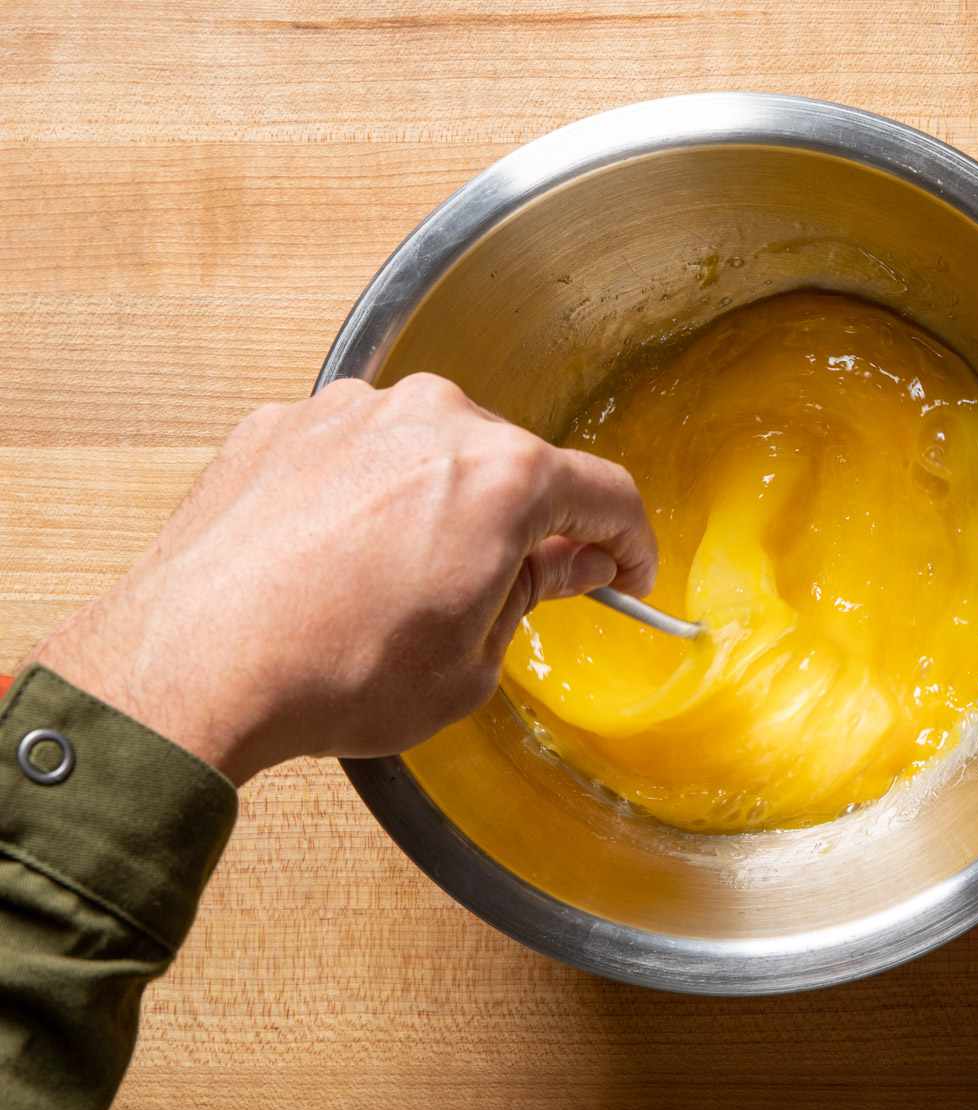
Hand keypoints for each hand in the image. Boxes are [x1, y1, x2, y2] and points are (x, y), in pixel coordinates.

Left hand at [32, 374, 655, 784]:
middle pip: (515, 463)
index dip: (629, 540)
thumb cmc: (335, 672)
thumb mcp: (469, 664)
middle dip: (526, 522)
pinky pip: (358, 451)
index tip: (624, 569)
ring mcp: (351, 412)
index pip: (604, 493)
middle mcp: (433, 419)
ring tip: (404, 578)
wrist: (192, 664)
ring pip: (432, 450)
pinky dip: (368, 493)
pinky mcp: (284, 424)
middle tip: (509, 586)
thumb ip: (531, 594)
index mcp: (502, 477)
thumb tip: (567, 562)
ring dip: (441, 501)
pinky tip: (341, 555)